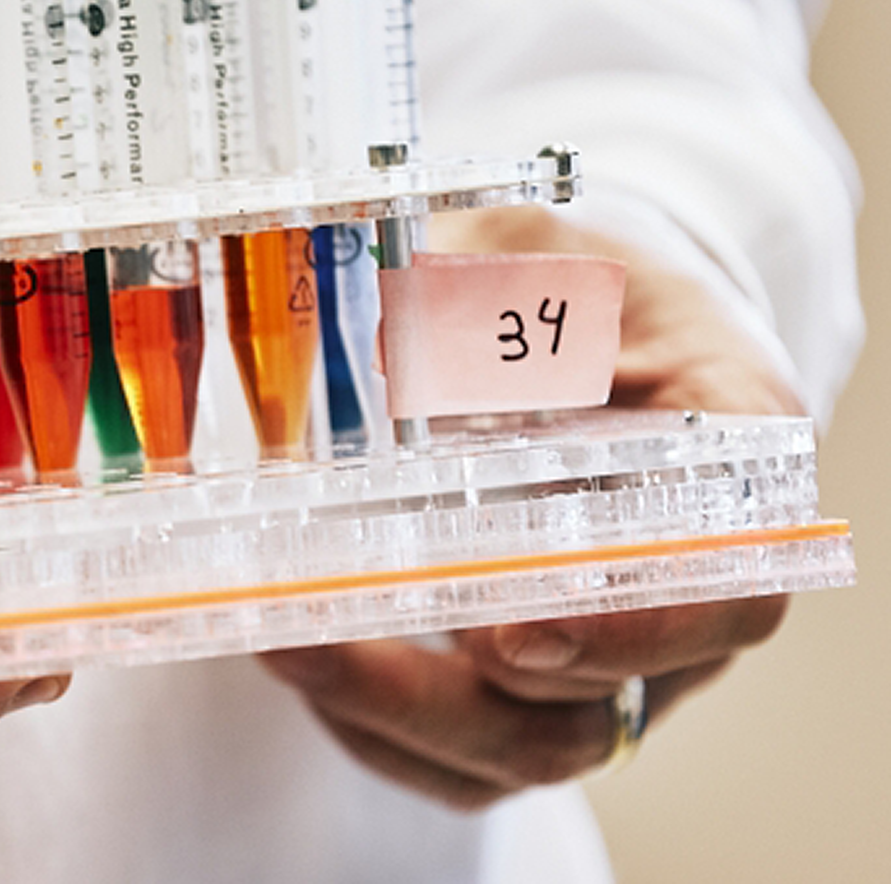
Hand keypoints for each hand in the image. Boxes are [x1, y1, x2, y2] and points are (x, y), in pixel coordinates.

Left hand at [261, 206, 796, 808]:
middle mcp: (674, 592)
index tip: (513, 628)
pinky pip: (461, 750)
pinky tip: (298, 662)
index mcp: (723, 471)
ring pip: (515, 747)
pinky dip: (375, 726)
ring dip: (387, 714)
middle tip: (317, 640)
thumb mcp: (532, 253)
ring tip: (276, 641)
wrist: (575, 312)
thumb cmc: (566, 275)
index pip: (727, 592)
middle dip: (441, 695)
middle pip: (591, 707)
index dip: (629, 631)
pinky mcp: (524, 679)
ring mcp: (600, 650)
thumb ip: (474, 296)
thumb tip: (369, 337)